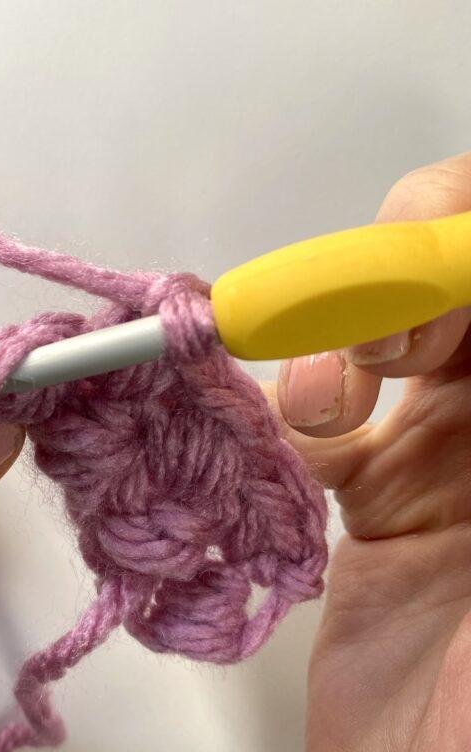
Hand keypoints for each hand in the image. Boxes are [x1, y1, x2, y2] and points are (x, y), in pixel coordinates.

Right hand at [276, 156, 470, 751]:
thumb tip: (463, 268)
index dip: (465, 243)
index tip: (430, 275)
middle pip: (461, 279)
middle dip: (405, 274)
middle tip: (376, 334)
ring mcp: (461, 466)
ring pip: (395, 333)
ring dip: (344, 335)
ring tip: (319, 406)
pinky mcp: (384, 508)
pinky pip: (334, 420)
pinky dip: (298, 406)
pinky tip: (297, 438)